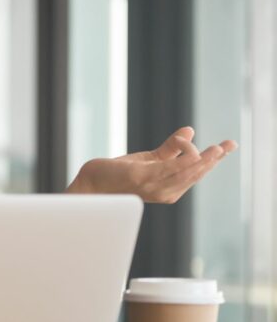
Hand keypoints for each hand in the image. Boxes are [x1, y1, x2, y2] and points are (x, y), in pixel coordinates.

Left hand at [67, 127, 237, 203]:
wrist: (91, 184)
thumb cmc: (118, 174)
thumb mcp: (150, 159)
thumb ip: (171, 147)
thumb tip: (190, 129)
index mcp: (170, 188)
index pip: (197, 172)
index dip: (214, 158)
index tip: (229, 144)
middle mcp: (166, 192)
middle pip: (196, 173)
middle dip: (213, 159)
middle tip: (227, 145)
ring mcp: (155, 188)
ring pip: (186, 173)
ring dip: (203, 161)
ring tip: (217, 148)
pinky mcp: (143, 179)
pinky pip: (169, 170)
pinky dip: (184, 161)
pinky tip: (195, 153)